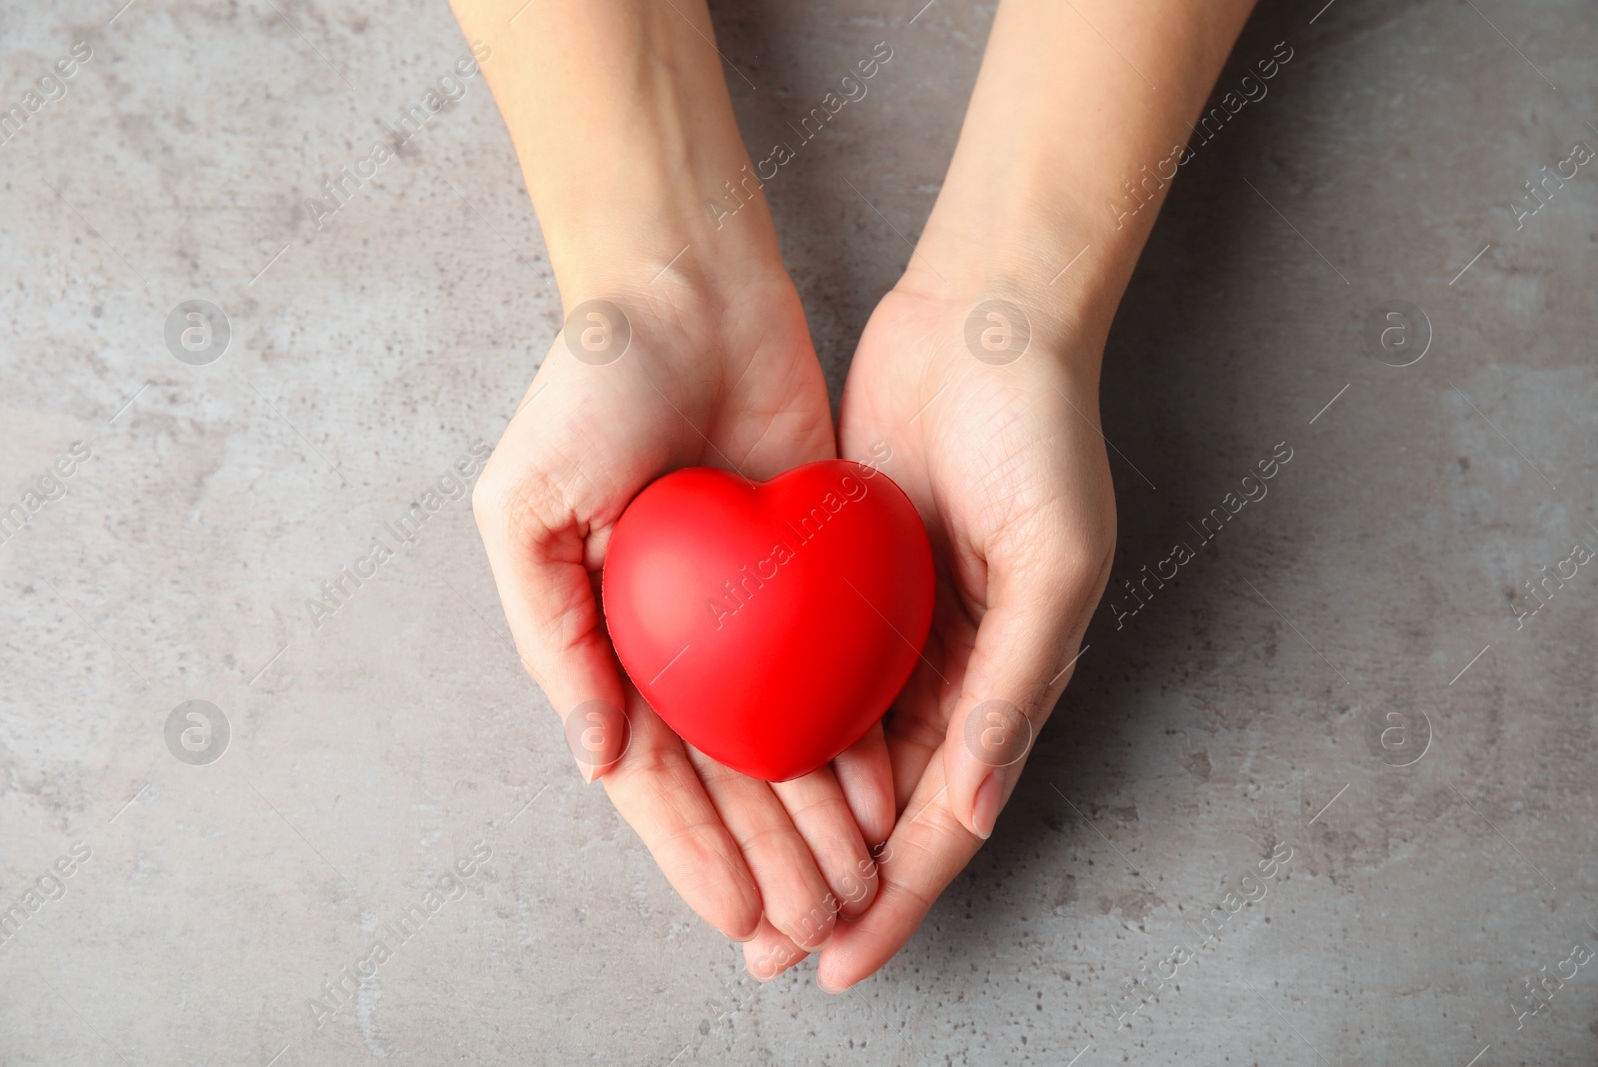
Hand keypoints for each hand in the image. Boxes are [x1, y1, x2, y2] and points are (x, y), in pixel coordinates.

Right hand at [472, 264, 896, 955]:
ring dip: (817, 816)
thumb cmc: (589, 387)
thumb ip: (551, 633)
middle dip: (767, 854)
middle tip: (814, 923)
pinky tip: (887, 793)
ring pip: (786, 738)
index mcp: (600, 634)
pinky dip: (858, 735)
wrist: (687, 286)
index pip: (648, 771)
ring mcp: (745, 608)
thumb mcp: (526, 507)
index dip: (690, 849)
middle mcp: (674, 637)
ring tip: (855, 883)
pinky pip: (835, 671)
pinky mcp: (810, 567)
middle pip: (725, 774)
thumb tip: (595, 756)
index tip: (738, 914)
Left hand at [737, 279, 1117, 987]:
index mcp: (1007, 683)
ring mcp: (890, 631)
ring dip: (792, 826)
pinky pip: (803, 674)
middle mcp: (947, 673)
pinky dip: (773, 732)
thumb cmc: (1041, 440)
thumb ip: (1015, 690)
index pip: (945, 821)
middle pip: (882, 810)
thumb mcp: (1052, 566)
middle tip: (768, 951)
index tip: (838, 964)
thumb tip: (966, 813)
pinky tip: (723, 774)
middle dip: (829, 885)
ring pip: (835, 755)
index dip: (896, 900)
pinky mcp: (841, 580)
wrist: (982, 325)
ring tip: (738, 887)